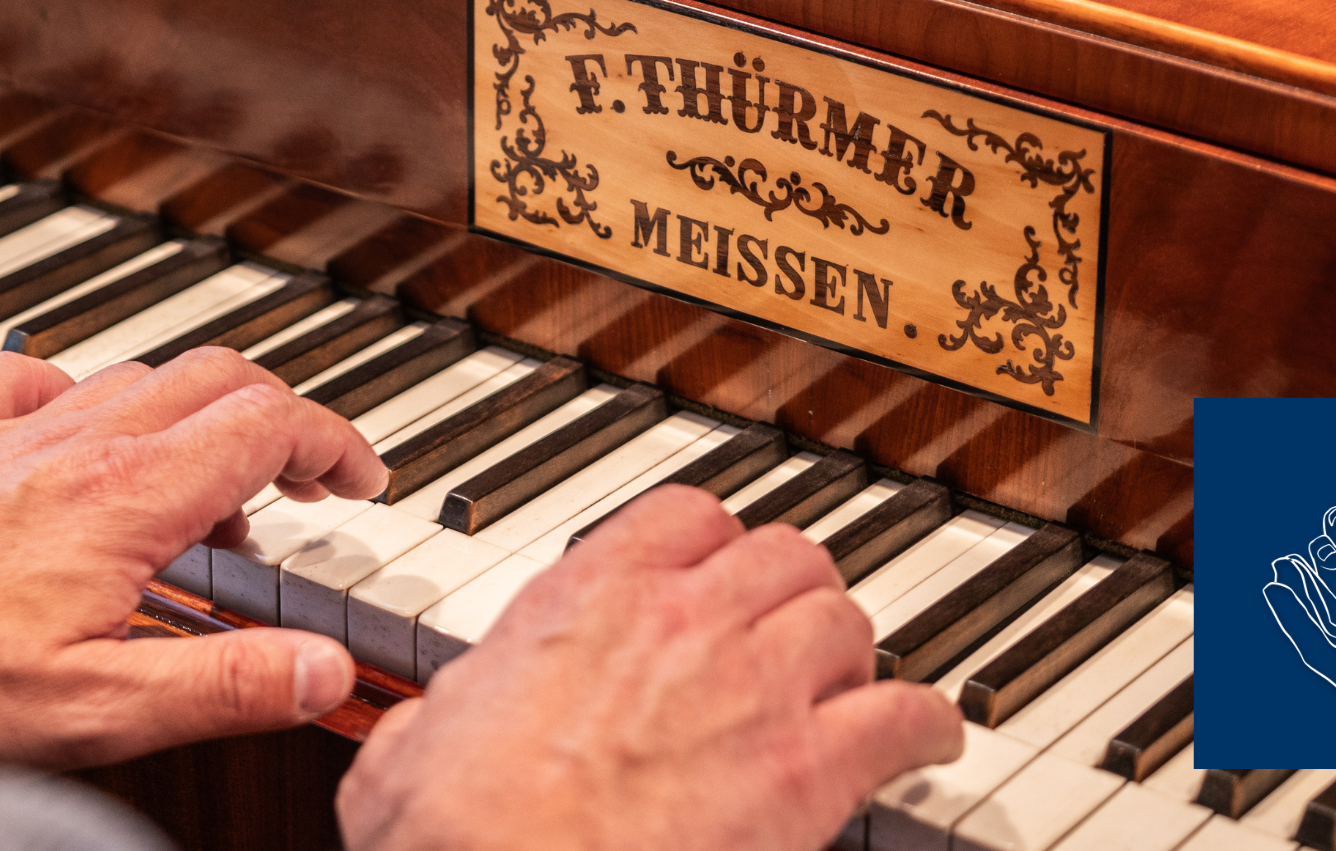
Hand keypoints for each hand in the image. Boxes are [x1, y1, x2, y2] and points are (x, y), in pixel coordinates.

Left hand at [0, 348, 385, 768]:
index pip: (266, 423)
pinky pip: (32, 380)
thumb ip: (223, 685)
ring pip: (135, 375)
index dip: (332, 442)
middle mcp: (72, 445)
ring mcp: (6, 437)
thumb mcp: (96, 710)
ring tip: (208, 495)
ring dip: (195, 416)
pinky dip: (83, 395)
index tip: (361, 480)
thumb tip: (324, 669)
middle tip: (308, 480)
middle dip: (281, 418)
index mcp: (125, 498)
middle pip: (214, 376)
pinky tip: (79, 437)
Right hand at [336, 486, 963, 850]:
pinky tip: (928, 741)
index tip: (719, 569)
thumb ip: (438, 718)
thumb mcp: (407, 751)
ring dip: (852, 653)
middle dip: (795, 593)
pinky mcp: (808, 768)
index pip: (685, 517)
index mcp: (584, 601)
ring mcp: (755, 687)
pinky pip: (904, 715)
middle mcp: (682, 621)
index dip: (714, 545)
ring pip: (847, 619)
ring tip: (851, 685)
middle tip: (793, 629)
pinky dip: (925, 725)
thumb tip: (426, 731)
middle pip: (785, 557)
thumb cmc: (455, 840)